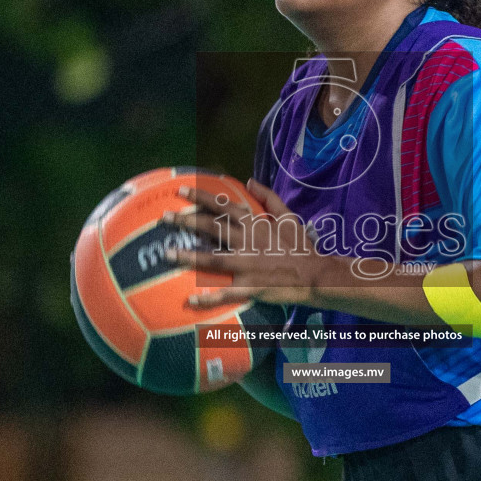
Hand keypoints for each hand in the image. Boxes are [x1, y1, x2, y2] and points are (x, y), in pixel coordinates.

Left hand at [161, 178, 336, 308]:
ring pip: (212, 259)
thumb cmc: (302, 246)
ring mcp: (247, 265)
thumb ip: (269, 197)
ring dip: (188, 257)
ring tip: (167, 254)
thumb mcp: (290, 216)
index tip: (181, 191)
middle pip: (211, 228)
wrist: (316, 275)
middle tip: (165, 218)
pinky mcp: (250, 287)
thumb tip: (250, 180)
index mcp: (255, 223)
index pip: (222, 206)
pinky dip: (207, 298)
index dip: (200, 197)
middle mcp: (247, 241)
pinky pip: (224, 293)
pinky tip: (189, 301)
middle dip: (186, 221)